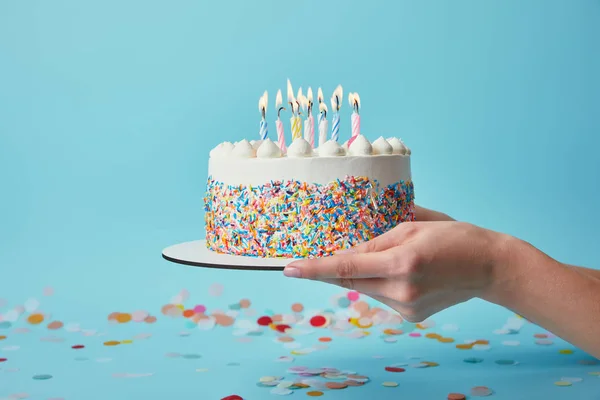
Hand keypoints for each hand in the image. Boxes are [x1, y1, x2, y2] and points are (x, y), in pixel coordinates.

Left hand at [283, 207, 510, 321]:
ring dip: (364, 273)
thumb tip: (348, 247)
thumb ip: (376, 239)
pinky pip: (381, 296)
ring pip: (366, 288)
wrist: (490, 267)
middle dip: (336, 267)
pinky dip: (381, 282)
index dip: (315, 268)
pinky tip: (404, 272)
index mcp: (401, 262)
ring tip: (393, 257)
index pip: (347, 266)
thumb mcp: (413, 225)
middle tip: (317, 257)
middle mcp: (401, 290)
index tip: (289, 268)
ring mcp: (406, 308)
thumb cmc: (455, 237)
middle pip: (352, 279)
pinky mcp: (411, 317)